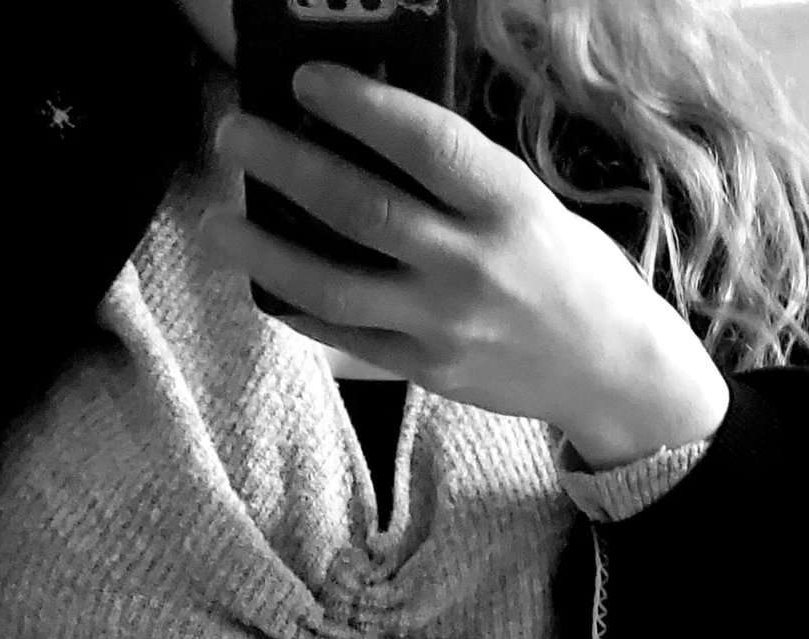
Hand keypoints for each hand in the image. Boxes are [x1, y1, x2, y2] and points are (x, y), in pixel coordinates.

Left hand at [199, 61, 726, 459]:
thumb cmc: (571, 271)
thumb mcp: (532, 205)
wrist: (608, 369)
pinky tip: (264, 286)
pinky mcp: (425, 370)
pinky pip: (345, 338)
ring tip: (218, 224)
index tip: (304, 80)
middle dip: (286, 166)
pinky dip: (298, 310)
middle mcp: (472, 264)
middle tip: (233, 137)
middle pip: (361, 210)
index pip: (424, 143)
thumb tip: (370, 138)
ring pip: (334, 286)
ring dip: (265, 251)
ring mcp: (443, 323)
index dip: (359, 106)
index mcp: (509, 205)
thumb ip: (460, 180)